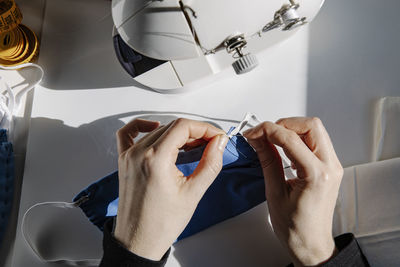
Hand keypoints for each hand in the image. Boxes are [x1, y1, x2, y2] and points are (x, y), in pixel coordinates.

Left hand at [114, 118, 228, 259]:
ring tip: (193, 145)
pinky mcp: (124, 161)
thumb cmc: (161, 224)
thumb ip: (210, 163)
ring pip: (157, 130)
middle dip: (196, 132)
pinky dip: (143, 126)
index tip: (217, 137)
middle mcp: (139, 153)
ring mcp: (129, 156)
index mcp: (156, 159)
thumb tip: (219, 143)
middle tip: (211, 144)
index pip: (184, 127)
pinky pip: (129, 134)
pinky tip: (156, 128)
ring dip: (177, 133)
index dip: (205, 128)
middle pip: (172, 127)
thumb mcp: (193, 193)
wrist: (139, 241)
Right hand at [244, 117, 342, 265]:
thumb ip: (268, 161)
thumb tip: (258, 140)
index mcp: (317, 176)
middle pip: (310, 126)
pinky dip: (297, 139)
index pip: (291, 138)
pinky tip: (283, 148)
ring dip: (291, 130)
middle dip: (284, 124)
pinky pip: (315, 142)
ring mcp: (333, 166)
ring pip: (314, 130)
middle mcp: (330, 167)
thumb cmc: (296, 228)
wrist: (311, 244)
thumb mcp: (275, 193)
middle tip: (264, 134)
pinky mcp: (329, 167)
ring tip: (271, 140)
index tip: (253, 133)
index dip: (267, 130)